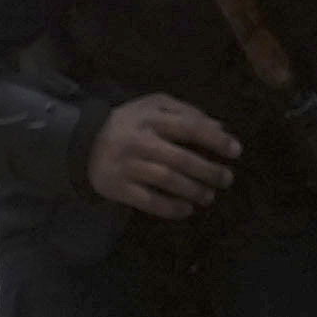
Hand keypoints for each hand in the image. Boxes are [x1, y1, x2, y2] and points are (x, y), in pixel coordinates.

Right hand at [85, 96, 246, 221]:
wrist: (81, 141)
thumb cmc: (129, 123)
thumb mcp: (154, 106)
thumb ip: (187, 113)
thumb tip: (221, 128)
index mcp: (151, 118)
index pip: (190, 128)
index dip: (216, 140)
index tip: (236, 151)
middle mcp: (139, 142)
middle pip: (181, 159)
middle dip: (210, 171)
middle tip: (227, 179)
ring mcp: (127, 165)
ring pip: (167, 180)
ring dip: (194, 191)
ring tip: (209, 196)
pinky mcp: (117, 187)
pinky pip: (148, 201)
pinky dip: (170, 208)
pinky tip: (186, 210)